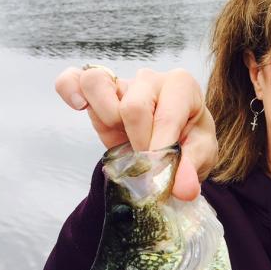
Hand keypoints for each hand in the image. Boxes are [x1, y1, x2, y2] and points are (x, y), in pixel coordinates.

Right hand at [54, 66, 217, 199]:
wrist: (174, 142)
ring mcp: (121, 82)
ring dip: (106, 119)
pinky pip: (73, 79)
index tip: (158, 173)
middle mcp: (150, 78)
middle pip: (132, 107)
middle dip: (138, 143)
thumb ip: (191, 169)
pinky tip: (79, 106)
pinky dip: (69, 89)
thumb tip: (184, 190)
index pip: (165, 115)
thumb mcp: (201, 156)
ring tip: (122, 138)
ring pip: (97, 84)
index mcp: (181, 86)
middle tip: (147, 161)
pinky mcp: (97, 92)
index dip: (159, 148)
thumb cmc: (191, 142)